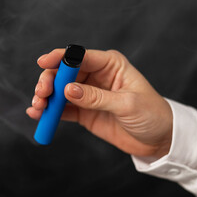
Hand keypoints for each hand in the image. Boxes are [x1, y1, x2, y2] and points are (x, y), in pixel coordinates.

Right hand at [26, 49, 172, 157]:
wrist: (158, 140)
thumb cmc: (151, 115)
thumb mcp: (126, 104)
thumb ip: (96, 97)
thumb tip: (68, 90)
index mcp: (109, 65)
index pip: (80, 56)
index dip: (59, 57)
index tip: (43, 62)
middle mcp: (95, 76)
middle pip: (64, 73)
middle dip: (49, 81)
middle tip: (42, 94)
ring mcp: (87, 94)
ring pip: (59, 91)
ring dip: (46, 97)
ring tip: (38, 107)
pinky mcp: (83, 111)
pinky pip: (62, 109)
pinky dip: (49, 112)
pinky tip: (38, 115)